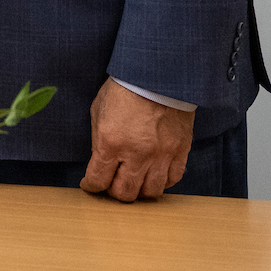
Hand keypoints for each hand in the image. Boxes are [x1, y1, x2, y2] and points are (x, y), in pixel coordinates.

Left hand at [81, 78, 194, 200]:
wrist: (157, 76)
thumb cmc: (124, 90)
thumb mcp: (98, 112)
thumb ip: (98, 141)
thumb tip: (100, 161)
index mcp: (110, 143)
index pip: (98, 179)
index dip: (91, 186)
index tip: (90, 185)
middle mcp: (136, 154)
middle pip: (125, 193)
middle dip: (114, 193)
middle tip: (111, 186)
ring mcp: (161, 155)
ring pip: (150, 192)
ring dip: (139, 191)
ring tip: (133, 183)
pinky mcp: (180, 151)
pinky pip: (172, 179)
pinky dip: (162, 182)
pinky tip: (153, 176)